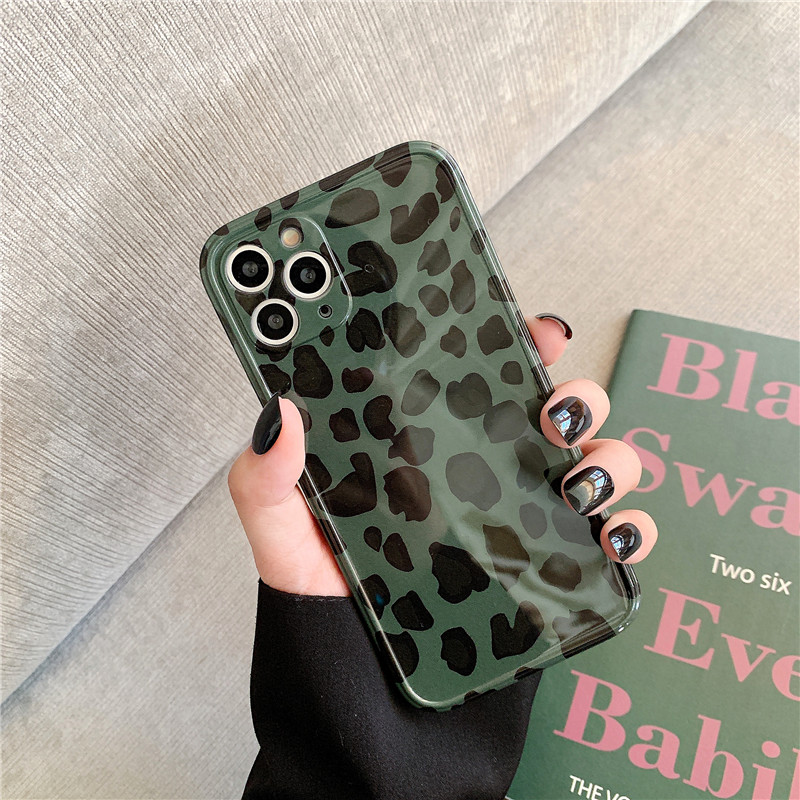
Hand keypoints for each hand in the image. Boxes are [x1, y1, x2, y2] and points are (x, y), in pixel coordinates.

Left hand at [227, 313, 657, 595]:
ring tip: (581, 480)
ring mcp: (521, 531)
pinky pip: (610, 546)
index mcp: (425, 456)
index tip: (537, 331)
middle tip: (555, 412)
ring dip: (611, 459)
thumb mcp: (285, 546)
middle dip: (577, 397)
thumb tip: (279, 411)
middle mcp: (480, 483)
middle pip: (554, 416)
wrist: (363, 717)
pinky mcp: (551, 584)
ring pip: (595, 469)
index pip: (479, 382)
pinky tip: (614, 534)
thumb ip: (267, 484)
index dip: (516, 345)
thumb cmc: (324, 622)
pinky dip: (631, 530)